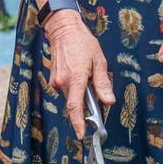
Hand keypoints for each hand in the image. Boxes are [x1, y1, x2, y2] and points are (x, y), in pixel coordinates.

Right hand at [45, 11, 113, 139]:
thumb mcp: (99, 60)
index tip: (81, 134)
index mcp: (75, 77)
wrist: (63, 29)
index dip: (78, 122)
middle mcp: (62, 81)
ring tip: (86, 73)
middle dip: (85, 102)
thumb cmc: (83, 42)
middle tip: (94, 90)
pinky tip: (78, 72)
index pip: (75, 106)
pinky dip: (74, 86)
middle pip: (75, 102)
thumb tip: (109, 101)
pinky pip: (66, 89)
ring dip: (80, 92)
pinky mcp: (53, 79)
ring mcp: (56, 80)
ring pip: (71, 95)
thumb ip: (102, 83)